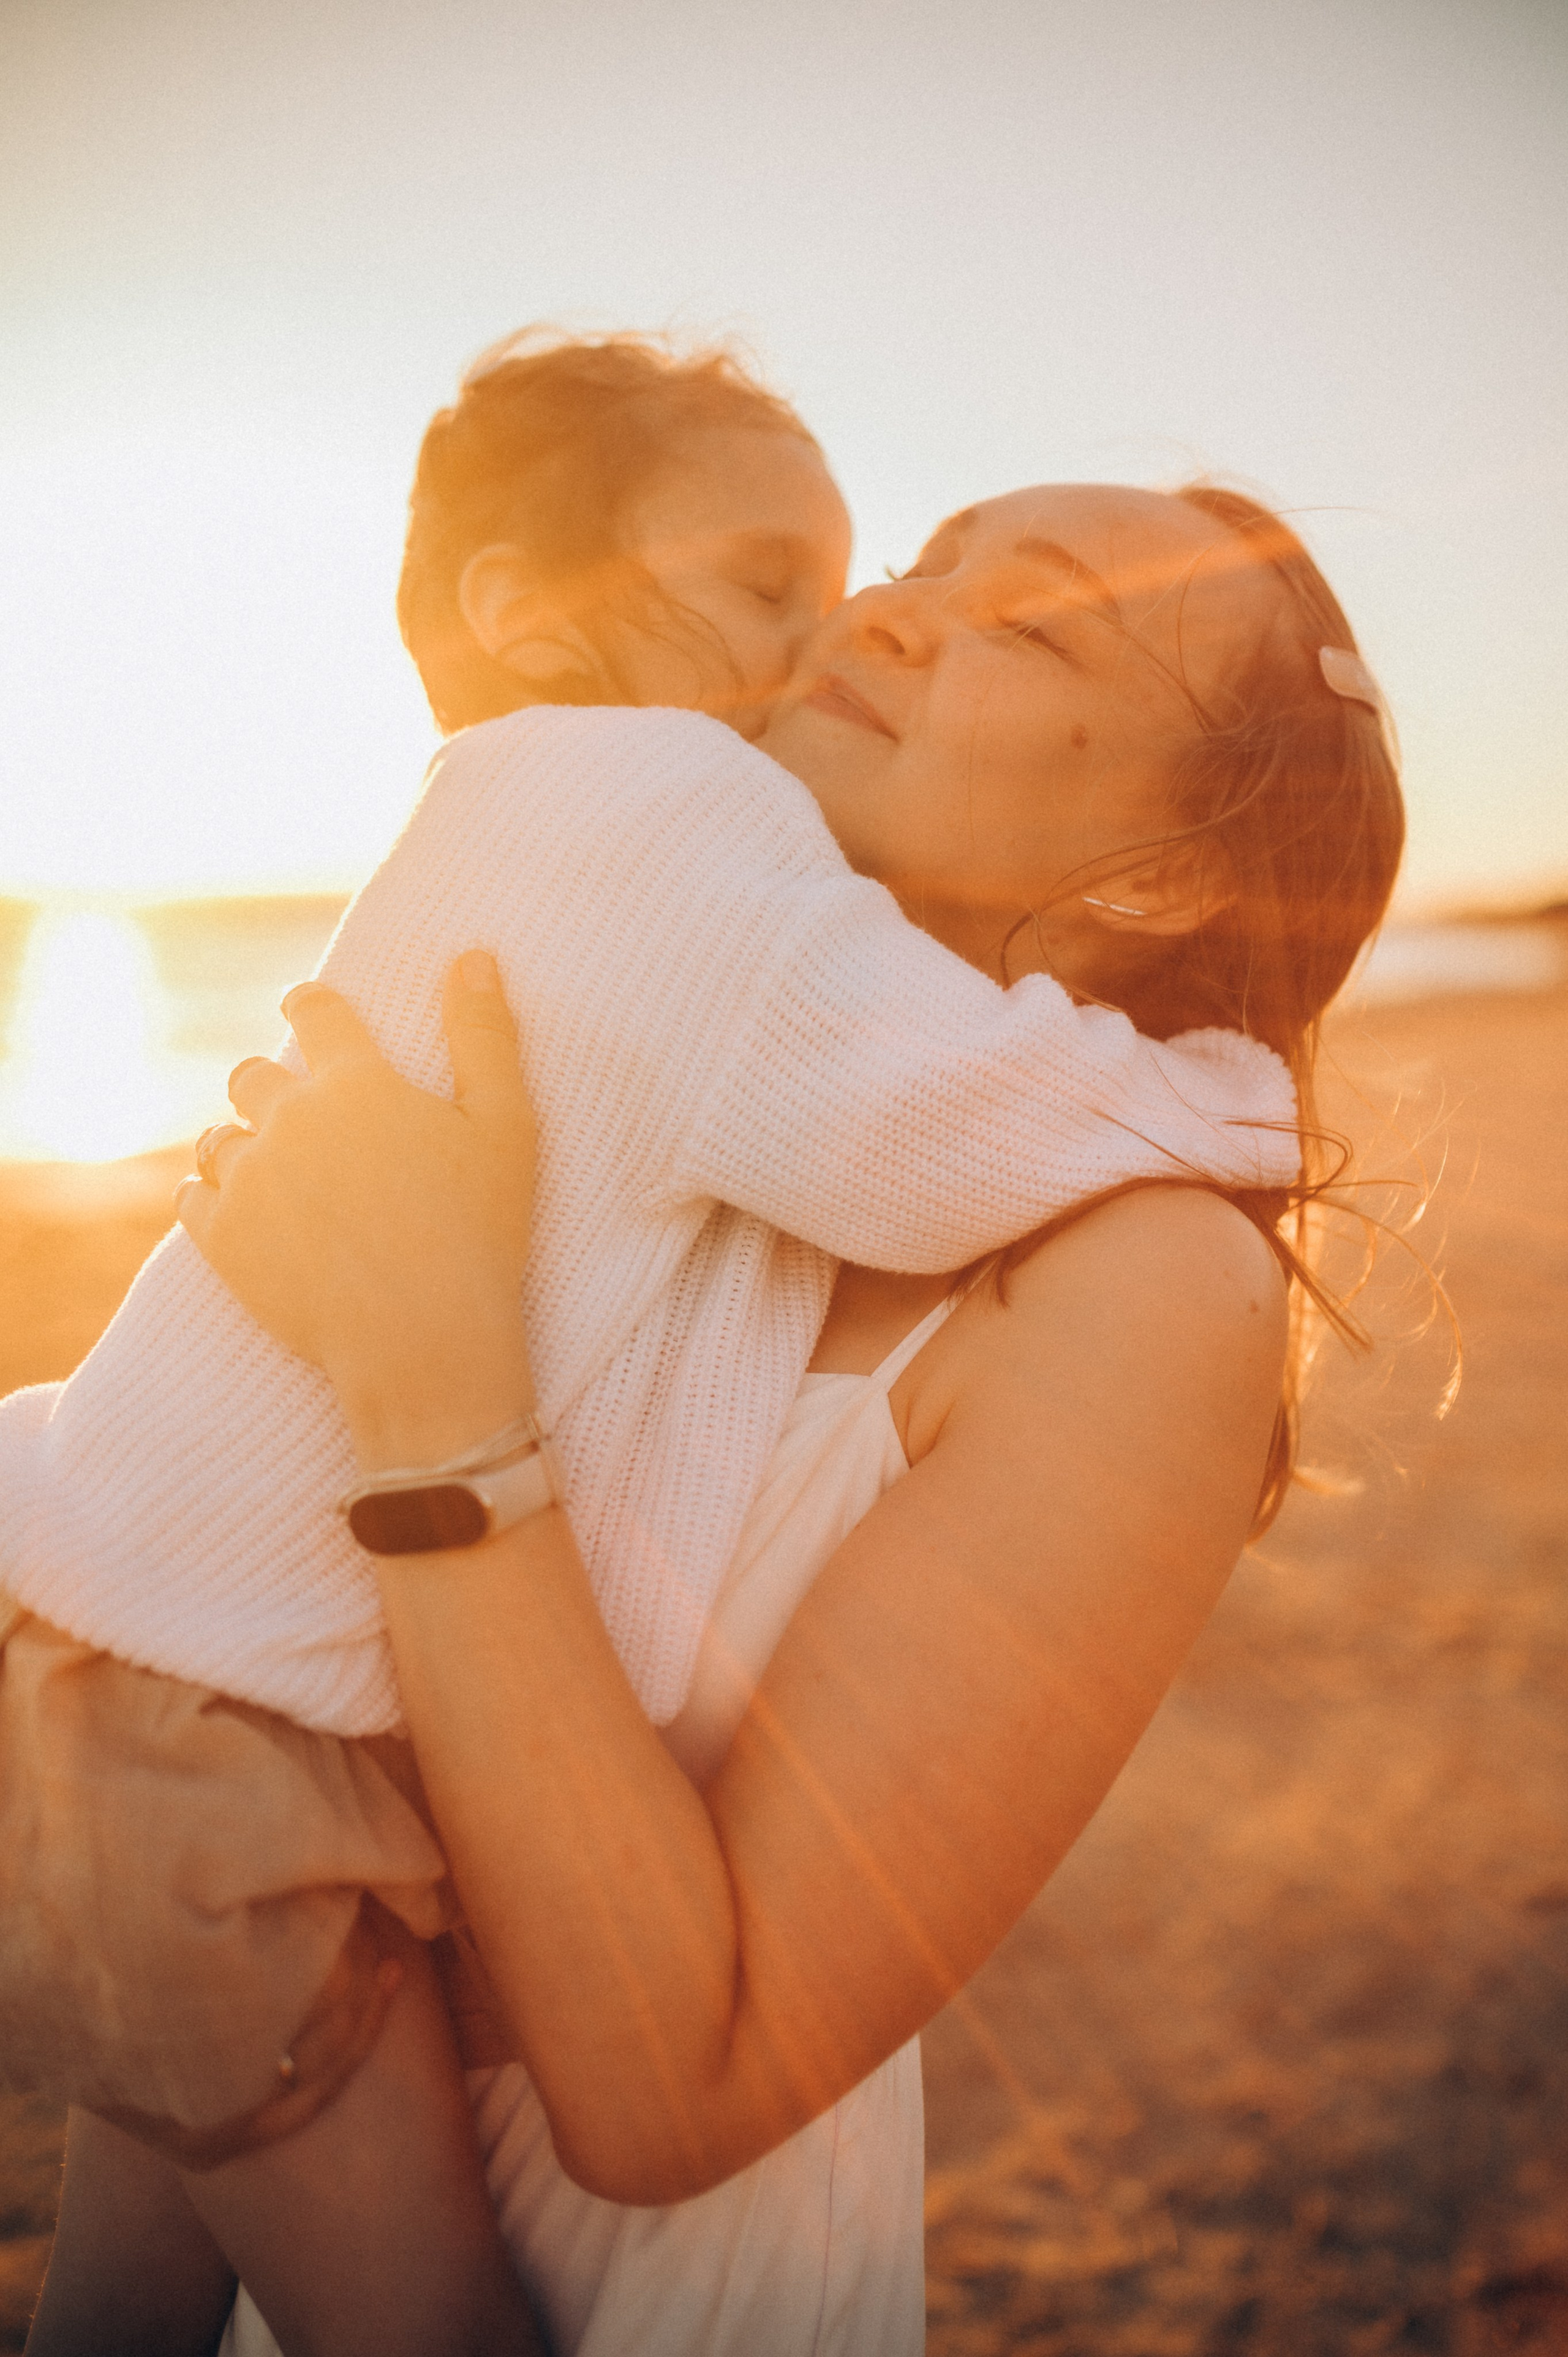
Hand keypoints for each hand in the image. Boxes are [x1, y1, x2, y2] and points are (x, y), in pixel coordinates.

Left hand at [177, 951, 536, 1466]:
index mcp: (356, 1083)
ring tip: (276, 1171)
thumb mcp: (505, 1126)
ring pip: (218, 1137)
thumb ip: (485, 1035)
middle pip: (252, 1075)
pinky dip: (213, 1198)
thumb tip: (473, 954)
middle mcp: (289, 1120)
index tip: (309, 1009)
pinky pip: (192, 1197)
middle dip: (272, 1085)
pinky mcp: (221, 1240)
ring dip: (242, 1144)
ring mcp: (248, 1181)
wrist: (424, 1342)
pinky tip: (244, 1214)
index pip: (316, 1012)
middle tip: (302, 1115)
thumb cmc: (479, 1234)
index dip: (312, 1006)